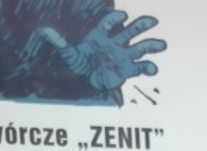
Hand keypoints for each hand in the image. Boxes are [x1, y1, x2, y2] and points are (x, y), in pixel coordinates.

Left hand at [33, 11, 166, 91]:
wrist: (86, 80)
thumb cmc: (79, 63)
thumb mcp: (68, 54)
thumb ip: (59, 43)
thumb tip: (44, 31)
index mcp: (101, 35)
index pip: (110, 22)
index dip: (116, 18)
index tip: (123, 15)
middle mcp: (115, 43)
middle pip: (131, 30)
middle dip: (142, 25)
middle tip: (153, 21)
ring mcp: (123, 56)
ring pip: (141, 47)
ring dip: (153, 45)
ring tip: (163, 45)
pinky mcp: (128, 70)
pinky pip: (140, 67)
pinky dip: (148, 68)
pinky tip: (152, 69)